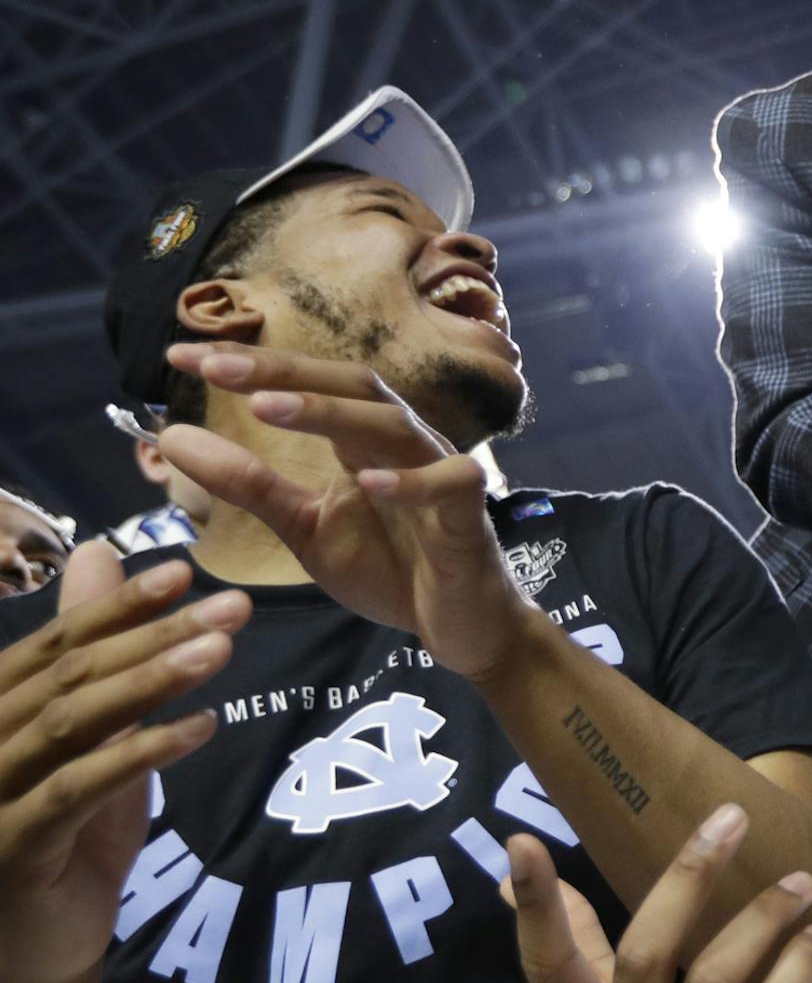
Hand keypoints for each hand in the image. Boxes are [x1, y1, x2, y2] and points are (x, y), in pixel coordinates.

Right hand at [0, 549, 245, 982]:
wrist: (31, 949)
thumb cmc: (59, 834)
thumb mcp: (86, 735)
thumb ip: (93, 655)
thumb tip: (99, 555)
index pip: (53, 645)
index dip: (116, 607)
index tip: (184, 572)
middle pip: (70, 676)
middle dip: (154, 635)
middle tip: (232, 607)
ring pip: (72, 722)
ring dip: (152, 682)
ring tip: (223, 651)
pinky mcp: (11, 844)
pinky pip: (76, 788)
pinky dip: (140, 753)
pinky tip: (201, 728)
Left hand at [157, 342, 527, 679]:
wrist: (457, 624)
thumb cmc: (390, 569)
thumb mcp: (304, 528)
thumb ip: (248, 486)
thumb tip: (171, 439)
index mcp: (361, 440)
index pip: (308, 386)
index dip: (251, 367)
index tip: (179, 358)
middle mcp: (402, 442)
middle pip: (351, 384)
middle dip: (284, 370)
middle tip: (215, 366)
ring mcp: (440, 471)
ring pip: (391, 424)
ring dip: (330, 413)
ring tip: (267, 408)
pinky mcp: (469, 514)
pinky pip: (447, 483)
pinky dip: (411, 481)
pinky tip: (367, 483)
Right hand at [506, 806, 811, 982]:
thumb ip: (583, 953)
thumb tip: (511, 879)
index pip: (548, 971)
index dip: (536, 910)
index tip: (521, 843)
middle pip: (643, 957)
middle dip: (689, 878)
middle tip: (732, 819)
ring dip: (761, 920)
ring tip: (800, 883)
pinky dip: (793, 971)